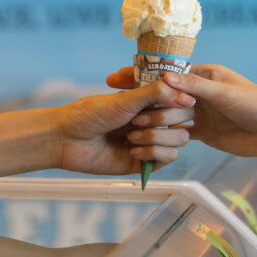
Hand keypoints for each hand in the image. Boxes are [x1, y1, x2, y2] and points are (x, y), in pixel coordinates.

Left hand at [55, 81, 193, 174]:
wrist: (68, 140)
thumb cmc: (91, 113)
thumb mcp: (125, 100)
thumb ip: (157, 94)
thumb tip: (188, 96)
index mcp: (149, 100)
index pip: (181, 99)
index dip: (174, 103)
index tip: (154, 104)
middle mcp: (153, 119)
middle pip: (184, 121)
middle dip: (162, 122)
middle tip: (135, 122)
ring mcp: (151, 140)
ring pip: (180, 140)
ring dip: (157, 138)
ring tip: (131, 138)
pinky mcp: (146, 161)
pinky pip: (169, 158)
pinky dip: (154, 154)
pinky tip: (132, 152)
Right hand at [108, 64, 256, 161]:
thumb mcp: (224, 94)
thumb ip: (195, 87)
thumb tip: (164, 77)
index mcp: (206, 74)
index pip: (168, 73)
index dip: (143, 74)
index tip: (119, 76)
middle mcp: (200, 92)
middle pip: (164, 93)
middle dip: (140, 96)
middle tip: (114, 98)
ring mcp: (201, 113)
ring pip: (169, 114)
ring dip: (150, 118)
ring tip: (128, 124)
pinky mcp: (204, 133)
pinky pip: (179, 133)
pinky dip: (164, 137)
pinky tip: (145, 140)